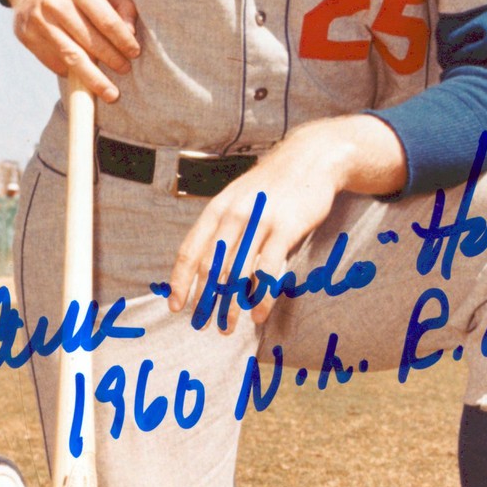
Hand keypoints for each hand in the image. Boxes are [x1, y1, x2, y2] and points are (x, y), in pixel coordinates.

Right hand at [1, 0, 139, 102]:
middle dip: (111, 59)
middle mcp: (54, 3)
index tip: (134, 52)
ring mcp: (38, 22)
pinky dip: (73, 74)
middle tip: (125, 69)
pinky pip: (55, 63)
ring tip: (111, 92)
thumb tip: (130, 33)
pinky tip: (86, 78)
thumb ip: (121, 3)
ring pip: (72, 57)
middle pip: (89, 40)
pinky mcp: (27, 37)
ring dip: (94, 78)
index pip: (106, 19)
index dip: (123, 39)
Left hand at [167, 115, 405, 332]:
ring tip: (226, 327)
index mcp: (217, 208)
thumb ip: (223, 228)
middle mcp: (234, 214)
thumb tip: (207, 268)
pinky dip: (261, 297)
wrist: (310, 159)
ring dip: (229, 305)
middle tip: (200, 324)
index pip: (190, 250)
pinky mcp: (286, 228)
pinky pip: (269, 270)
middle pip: (211, 266)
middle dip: (203, 300)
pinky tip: (258, 315)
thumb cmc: (272, 186)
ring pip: (237, 273)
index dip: (180, 281)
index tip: (176, 306)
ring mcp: (260, 220)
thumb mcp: (239, 198)